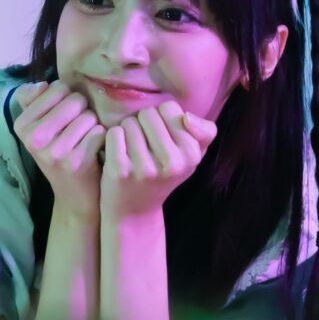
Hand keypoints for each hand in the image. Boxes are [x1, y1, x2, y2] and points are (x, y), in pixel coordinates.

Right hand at [13, 81, 105, 221]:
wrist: (74, 196)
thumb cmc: (60, 153)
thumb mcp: (40, 128)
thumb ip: (33, 100)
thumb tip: (41, 85)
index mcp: (22, 125)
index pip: (57, 87)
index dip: (69, 99)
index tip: (65, 118)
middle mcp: (34, 138)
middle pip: (75, 100)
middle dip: (84, 111)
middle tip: (78, 131)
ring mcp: (54, 151)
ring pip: (89, 116)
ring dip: (94, 126)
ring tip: (85, 142)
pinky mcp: (76, 162)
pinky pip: (99, 132)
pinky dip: (103, 138)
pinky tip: (95, 151)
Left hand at [100, 100, 217, 218]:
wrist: (135, 211)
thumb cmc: (165, 174)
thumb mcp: (193, 155)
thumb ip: (205, 131)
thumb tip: (187, 117)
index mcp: (192, 154)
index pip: (169, 108)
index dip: (162, 118)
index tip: (162, 137)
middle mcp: (171, 163)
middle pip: (148, 113)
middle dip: (143, 123)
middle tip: (145, 145)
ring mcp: (145, 168)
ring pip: (129, 122)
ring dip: (127, 131)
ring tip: (132, 151)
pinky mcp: (120, 171)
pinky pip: (114, 133)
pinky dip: (113, 139)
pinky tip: (118, 153)